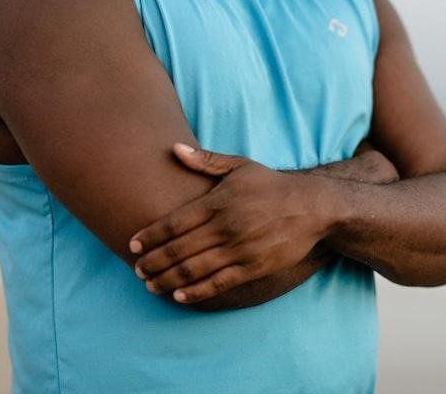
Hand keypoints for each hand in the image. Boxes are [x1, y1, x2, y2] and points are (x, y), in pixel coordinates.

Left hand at [128, 143, 336, 304]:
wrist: (312, 207)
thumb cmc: (270, 185)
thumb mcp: (239, 166)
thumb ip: (205, 160)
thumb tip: (174, 149)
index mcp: (218, 201)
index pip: (175, 222)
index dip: (151, 235)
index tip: (133, 244)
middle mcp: (226, 227)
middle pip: (179, 249)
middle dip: (153, 261)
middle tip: (137, 269)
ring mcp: (240, 249)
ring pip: (195, 269)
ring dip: (168, 279)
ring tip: (150, 284)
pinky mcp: (254, 267)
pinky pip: (219, 283)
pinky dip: (196, 291)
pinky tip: (179, 295)